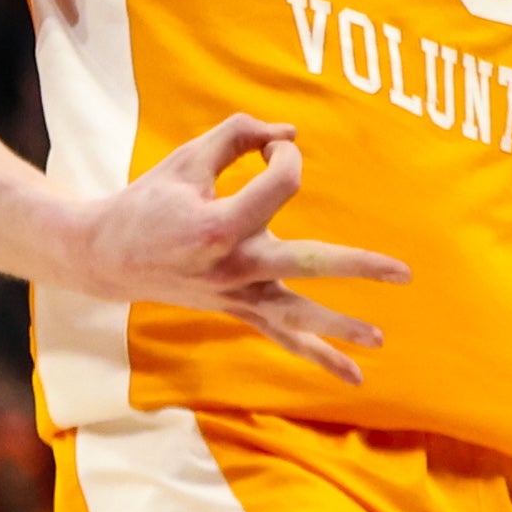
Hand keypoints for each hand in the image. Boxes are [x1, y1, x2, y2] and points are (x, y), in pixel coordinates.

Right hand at [62, 113, 410, 384]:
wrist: (107, 256)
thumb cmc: (150, 199)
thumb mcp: (190, 158)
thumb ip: (240, 135)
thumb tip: (291, 135)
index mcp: (218, 226)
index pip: (280, 183)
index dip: (282, 155)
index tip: (268, 148)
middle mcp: (232, 267)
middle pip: (306, 263)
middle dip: (357, 266)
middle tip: (403, 272)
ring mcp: (235, 295)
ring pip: (296, 316)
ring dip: (340, 329)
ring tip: (381, 340)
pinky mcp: (236, 310)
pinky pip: (282, 337)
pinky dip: (318, 356)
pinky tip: (355, 377)